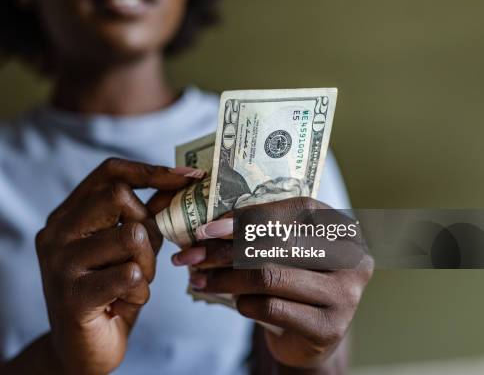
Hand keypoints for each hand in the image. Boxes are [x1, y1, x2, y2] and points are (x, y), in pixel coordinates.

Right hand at [35, 158, 195, 374]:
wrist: (81, 351)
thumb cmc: (109, 293)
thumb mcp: (127, 249)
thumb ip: (144, 217)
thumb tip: (177, 183)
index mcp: (66, 215)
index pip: (109, 172)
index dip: (151, 170)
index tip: (188, 176)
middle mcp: (56, 232)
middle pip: (119, 196)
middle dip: (148, 227)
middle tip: (143, 257)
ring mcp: (60, 263)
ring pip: (131, 236)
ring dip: (147, 264)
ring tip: (134, 283)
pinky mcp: (73, 294)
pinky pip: (131, 275)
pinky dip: (140, 292)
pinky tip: (124, 303)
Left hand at [172, 197, 373, 369]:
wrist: (311, 335)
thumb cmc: (293, 280)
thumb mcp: (283, 251)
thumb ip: (259, 233)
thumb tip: (207, 227)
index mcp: (341, 227)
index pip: (297, 209)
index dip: (250, 216)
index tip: (209, 229)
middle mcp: (352, 257)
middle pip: (278, 245)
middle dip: (225, 251)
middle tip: (191, 257)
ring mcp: (346, 294)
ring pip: (270, 277)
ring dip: (226, 278)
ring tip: (199, 280)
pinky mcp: (330, 327)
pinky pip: (273, 308)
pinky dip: (244, 304)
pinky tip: (235, 302)